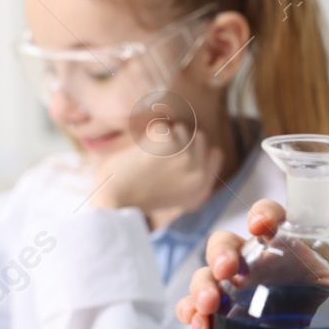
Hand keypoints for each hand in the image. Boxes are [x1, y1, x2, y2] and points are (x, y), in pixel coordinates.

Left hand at [87, 128, 223, 216]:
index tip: (178, 153)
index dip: (197, 149)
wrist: (114, 201)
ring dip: (165, 136)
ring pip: (181, 129)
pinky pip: (162, 127)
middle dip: (181, 140)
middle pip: (199, 137)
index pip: (214, 154)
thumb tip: (213, 151)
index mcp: (200, 188)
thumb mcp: (177, 196)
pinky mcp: (168, 142)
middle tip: (159, 155)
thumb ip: (194, 176)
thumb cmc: (137, 198)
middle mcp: (198, 173)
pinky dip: (149, 136)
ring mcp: (184, 157)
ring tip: (148, 156)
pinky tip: (140, 153)